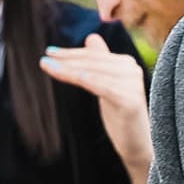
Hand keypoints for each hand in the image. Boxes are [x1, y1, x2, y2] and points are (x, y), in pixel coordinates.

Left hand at [41, 37, 152, 183]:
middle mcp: (132, 70)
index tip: (50, 53)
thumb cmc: (121, 117)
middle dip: (67, 60)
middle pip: (93, 62)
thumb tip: (92, 37)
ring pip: (94, 73)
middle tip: (44, 59)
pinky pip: (103, 87)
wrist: (139, 145)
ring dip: (69, 69)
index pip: (94, 55)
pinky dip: (87, 80)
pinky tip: (71, 76)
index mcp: (126, 64)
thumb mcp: (108, 85)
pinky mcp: (130, 101)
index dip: (72, 53)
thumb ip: (101, 61)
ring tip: (48, 67)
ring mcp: (133, 84)